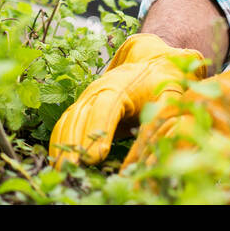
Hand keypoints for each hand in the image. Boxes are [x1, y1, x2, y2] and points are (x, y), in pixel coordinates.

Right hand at [48, 33, 207, 170]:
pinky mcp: (85, 106)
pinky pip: (67, 122)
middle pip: (82, 114)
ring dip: (63, 144)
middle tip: (71, 169)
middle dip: (74, 142)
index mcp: (122, 84)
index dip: (99, 128)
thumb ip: (163, 115)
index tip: (95, 156)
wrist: (153, 60)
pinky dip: (60, 139)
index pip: (106, 105)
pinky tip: (57, 160)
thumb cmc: (165, 80)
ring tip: (61, 170)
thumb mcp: (172, 94)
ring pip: (71, 119)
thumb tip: (156, 142)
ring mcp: (90, 96)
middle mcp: (100, 88)